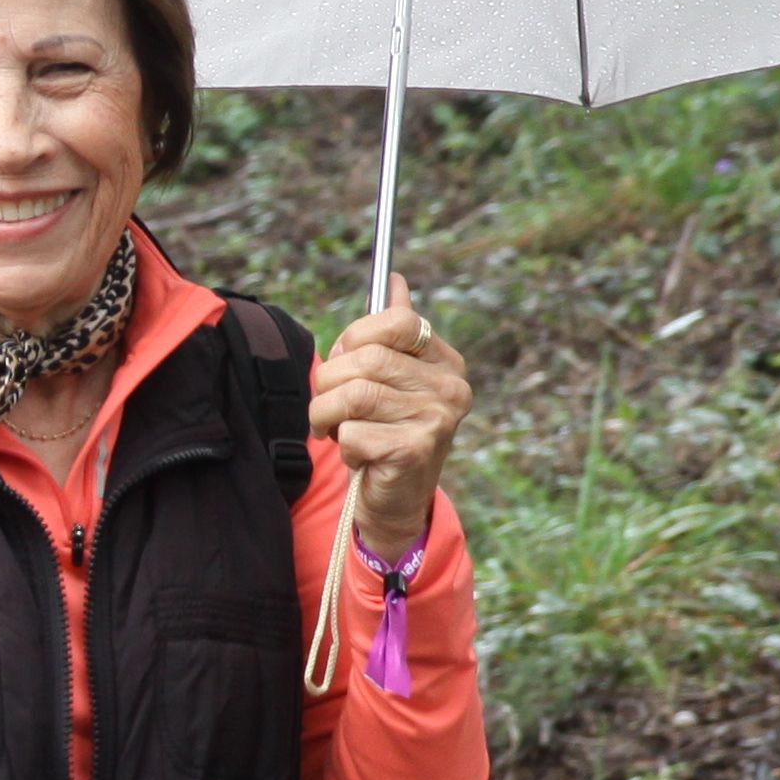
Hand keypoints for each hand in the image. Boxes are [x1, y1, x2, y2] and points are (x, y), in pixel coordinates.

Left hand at [313, 284, 470, 555]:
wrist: (394, 503)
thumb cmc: (384, 433)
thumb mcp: (389, 379)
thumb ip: (391, 332)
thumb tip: (394, 277)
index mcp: (446, 362)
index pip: (398, 320)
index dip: (356, 337)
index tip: (346, 361)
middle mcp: (451, 387)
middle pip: (366, 359)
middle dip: (331, 384)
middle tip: (332, 409)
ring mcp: (437, 419)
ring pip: (353, 395)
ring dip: (328, 416)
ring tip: (338, 431)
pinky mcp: (415, 451)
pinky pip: (352, 433)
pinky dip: (343, 447)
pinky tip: (361, 457)